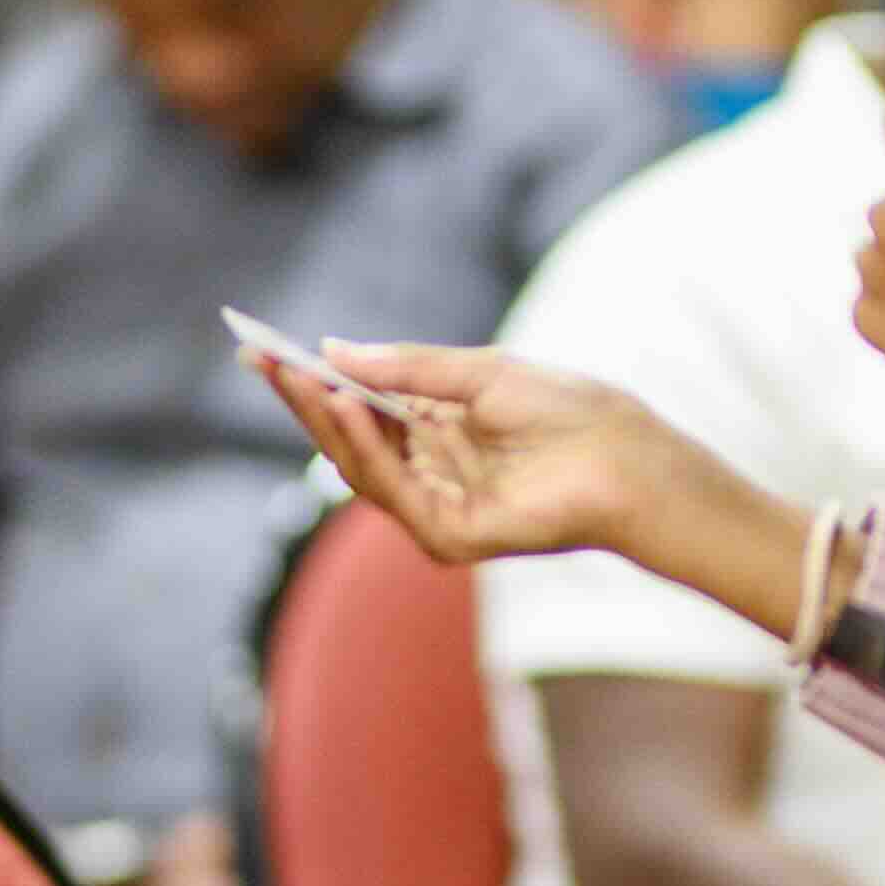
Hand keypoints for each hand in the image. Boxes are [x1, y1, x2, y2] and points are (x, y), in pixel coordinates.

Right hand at [246, 337, 712, 576]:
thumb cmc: (566, 410)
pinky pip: (391, 491)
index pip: (358, 406)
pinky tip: (348, 408)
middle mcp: (428, 471)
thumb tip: (334, 351)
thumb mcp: (477, 372)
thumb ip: (406, 367)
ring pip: (360, 467)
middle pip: (348, 438)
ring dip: (327, 419)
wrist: (624, 454)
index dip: (313, 380)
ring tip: (301, 376)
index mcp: (434, 431)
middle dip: (304, 399)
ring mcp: (435, 507)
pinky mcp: (449, 536)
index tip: (265, 348)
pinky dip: (365, 448)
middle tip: (260, 359)